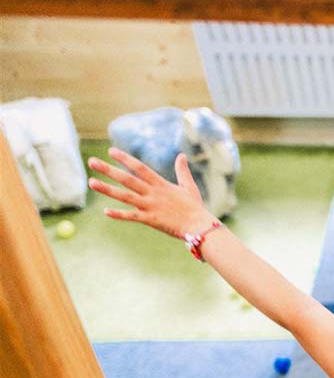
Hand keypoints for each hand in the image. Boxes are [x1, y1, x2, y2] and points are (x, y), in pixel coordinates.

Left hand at [87, 148, 214, 239]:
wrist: (199, 226)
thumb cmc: (194, 207)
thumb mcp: (189, 186)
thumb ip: (182, 171)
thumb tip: (182, 155)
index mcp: (161, 184)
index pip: (140, 167)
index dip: (125, 158)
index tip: (111, 151)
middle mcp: (153, 193)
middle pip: (127, 179)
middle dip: (108, 170)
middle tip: (92, 161)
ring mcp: (150, 206)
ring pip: (125, 196)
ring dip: (107, 189)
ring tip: (91, 182)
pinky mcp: (150, 220)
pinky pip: (132, 216)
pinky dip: (119, 214)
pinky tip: (106, 212)